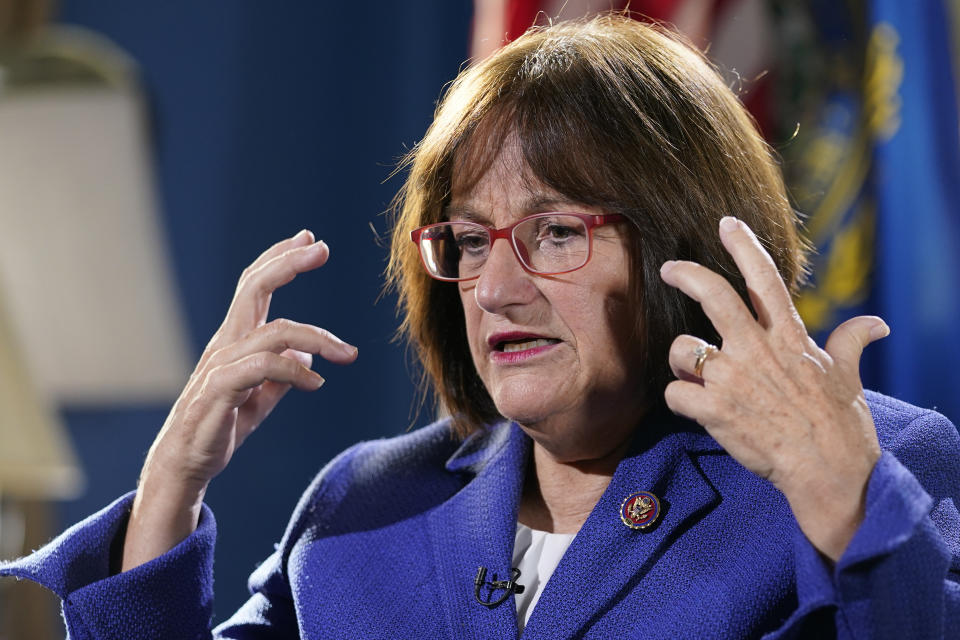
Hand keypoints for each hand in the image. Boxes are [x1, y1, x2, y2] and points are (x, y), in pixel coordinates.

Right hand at [122, 230, 357, 570]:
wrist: (185, 465)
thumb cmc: (218, 428)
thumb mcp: (260, 399)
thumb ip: (282, 376)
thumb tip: (307, 356)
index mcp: (234, 340)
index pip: (255, 287)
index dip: (279, 260)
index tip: (309, 240)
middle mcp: (226, 344)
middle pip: (254, 288)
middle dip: (287, 264)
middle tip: (321, 248)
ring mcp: (221, 365)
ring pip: (273, 332)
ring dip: (317, 338)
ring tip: (347, 354)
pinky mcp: (221, 391)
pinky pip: (263, 369)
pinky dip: (295, 373)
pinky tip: (317, 384)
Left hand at [659, 216, 885, 561]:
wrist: (828, 472)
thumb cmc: (840, 425)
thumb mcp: (848, 376)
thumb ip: (851, 342)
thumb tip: (876, 324)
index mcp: (789, 337)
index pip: (765, 279)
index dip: (744, 247)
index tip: (726, 223)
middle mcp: (757, 350)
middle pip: (713, 295)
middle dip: (686, 274)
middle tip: (670, 268)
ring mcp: (733, 379)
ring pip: (682, 350)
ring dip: (680, 362)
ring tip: (694, 378)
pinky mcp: (714, 411)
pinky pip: (675, 394)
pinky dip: (679, 401)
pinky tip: (695, 409)